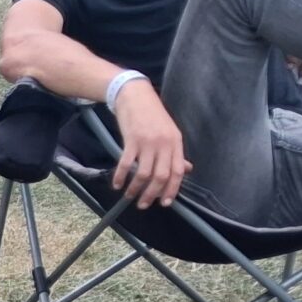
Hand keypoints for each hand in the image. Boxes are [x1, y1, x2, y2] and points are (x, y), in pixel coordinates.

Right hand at [110, 82, 190, 207]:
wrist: (136, 96)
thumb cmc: (153, 115)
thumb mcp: (170, 133)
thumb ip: (176, 153)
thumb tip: (185, 170)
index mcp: (176, 143)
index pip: (178, 171)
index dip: (172, 189)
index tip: (165, 203)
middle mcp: (164, 144)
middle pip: (161, 176)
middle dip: (152, 194)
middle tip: (144, 204)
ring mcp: (147, 142)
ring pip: (144, 174)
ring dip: (136, 189)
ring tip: (129, 196)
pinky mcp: (131, 140)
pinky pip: (126, 164)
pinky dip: (120, 177)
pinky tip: (117, 184)